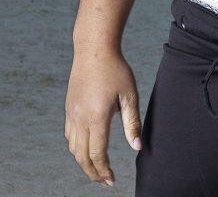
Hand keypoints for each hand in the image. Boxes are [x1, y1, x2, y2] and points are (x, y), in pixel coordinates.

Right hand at [65, 48, 141, 186]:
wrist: (94, 49)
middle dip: (92, 172)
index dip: (104, 171)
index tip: (112, 180)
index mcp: (97, 117)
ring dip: (83, 161)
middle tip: (104, 180)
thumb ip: (132, 122)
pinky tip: (86, 147)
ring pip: (73, 148)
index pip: (97, 154)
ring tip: (96, 167)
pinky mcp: (68, 108)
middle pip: (82, 157)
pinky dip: (76, 147)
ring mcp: (72, 113)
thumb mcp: (129, 94)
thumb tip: (138, 147)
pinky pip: (69, 135)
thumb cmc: (116, 69)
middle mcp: (80, 118)